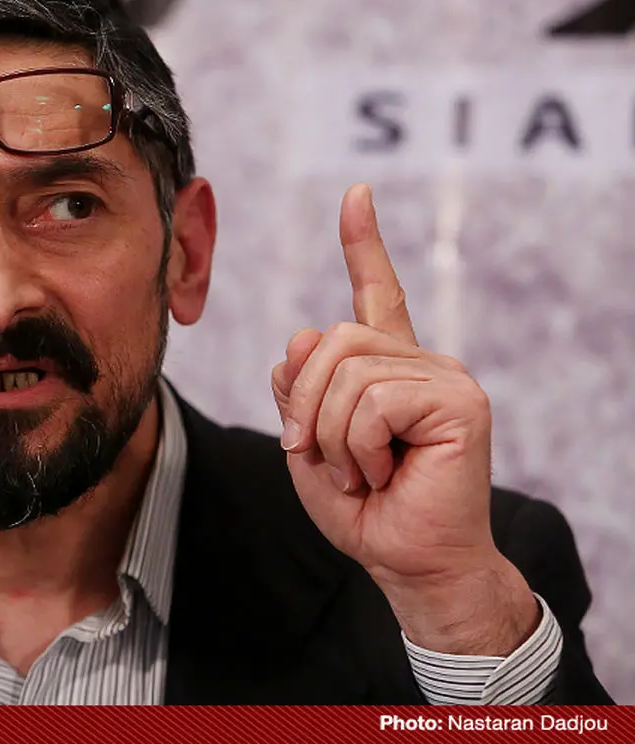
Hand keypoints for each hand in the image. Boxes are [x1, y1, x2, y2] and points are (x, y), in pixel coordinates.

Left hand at [271, 184, 538, 655]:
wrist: (407, 561)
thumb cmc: (363, 508)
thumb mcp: (307, 444)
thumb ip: (298, 389)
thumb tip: (300, 335)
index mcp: (386, 366)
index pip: (374, 292)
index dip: (363, 243)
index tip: (356, 194)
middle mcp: (419, 361)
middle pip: (330, 340)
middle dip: (305, 407)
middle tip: (323, 459)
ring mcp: (444, 377)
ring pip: (346, 371)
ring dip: (330, 437)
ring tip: (361, 473)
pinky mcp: (458, 402)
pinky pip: (371, 402)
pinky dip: (356, 448)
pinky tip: (384, 474)